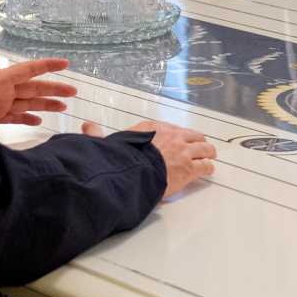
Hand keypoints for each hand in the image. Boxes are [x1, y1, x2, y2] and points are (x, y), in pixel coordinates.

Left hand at [0, 48, 76, 125]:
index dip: (47, 66)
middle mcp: (2, 90)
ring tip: (63, 107)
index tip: (66, 63)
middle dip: (54, 89)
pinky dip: (27, 119)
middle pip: (33, 88)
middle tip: (74, 91)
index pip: (29, 71)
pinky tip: (38, 122)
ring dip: (45, 105)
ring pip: (27, 103)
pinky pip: (14, 117)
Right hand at [82, 119, 216, 196]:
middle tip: (202, 146)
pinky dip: (208, 167)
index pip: (170, 128)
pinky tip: (209, 170)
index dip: (177, 134)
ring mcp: (183, 151)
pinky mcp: (190, 167)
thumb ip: (99, 135)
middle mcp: (172, 136)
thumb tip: (86, 126)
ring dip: (208, 152)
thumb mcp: (110, 143)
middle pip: (192, 135)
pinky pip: (205, 165)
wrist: (134, 171)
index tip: (179, 137)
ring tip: (210, 155)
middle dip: (198, 140)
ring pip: (204, 148)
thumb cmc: (123, 158)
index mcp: (153, 128)